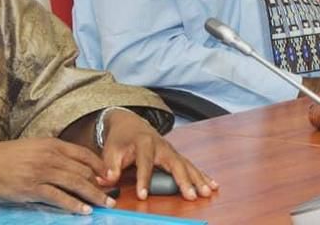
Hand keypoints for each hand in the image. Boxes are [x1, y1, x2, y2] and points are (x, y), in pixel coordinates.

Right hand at [0, 137, 112, 214]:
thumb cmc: (9, 156)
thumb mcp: (34, 146)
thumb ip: (53, 152)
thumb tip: (71, 163)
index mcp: (52, 144)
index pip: (84, 154)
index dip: (100, 166)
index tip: (109, 177)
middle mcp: (51, 156)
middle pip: (83, 171)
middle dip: (100, 185)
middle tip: (112, 195)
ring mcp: (43, 172)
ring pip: (76, 184)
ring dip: (94, 196)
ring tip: (106, 205)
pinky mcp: (33, 188)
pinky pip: (59, 197)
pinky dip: (74, 205)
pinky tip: (84, 211)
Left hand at [100, 109, 217, 201]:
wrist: (130, 124)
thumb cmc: (120, 139)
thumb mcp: (111, 150)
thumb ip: (110, 165)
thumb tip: (107, 179)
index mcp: (144, 143)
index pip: (144, 162)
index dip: (143, 179)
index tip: (143, 195)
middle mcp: (162, 145)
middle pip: (175, 163)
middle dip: (184, 180)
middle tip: (192, 195)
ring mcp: (171, 150)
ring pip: (187, 164)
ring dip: (198, 178)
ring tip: (207, 192)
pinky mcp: (176, 155)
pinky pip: (191, 165)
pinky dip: (202, 175)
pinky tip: (213, 185)